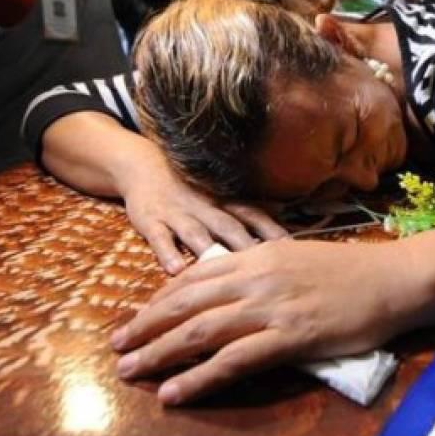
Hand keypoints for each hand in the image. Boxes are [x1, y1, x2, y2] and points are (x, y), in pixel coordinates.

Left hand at [111, 239, 406, 404]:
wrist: (394, 279)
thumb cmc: (352, 270)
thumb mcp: (298, 257)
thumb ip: (262, 269)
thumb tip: (231, 286)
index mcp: (258, 255)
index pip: (195, 277)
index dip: (160, 299)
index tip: (139, 316)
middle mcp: (256, 278)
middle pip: (186, 303)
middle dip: (145, 325)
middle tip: (116, 345)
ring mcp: (271, 308)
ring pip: (200, 332)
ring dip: (159, 352)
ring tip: (130, 369)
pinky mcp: (289, 338)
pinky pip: (233, 362)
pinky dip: (198, 378)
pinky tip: (174, 392)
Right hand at [120, 163, 287, 274]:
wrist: (143, 165)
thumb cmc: (191, 189)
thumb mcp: (222, 195)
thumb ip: (250, 212)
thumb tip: (288, 222)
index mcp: (225, 202)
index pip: (254, 215)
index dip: (273, 231)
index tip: (291, 249)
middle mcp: (205, 207)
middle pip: (229, 227)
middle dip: (247, 246)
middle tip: (264, 269)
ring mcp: (177, 213)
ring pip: (195, 233)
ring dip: (209, 250)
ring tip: (222, 270)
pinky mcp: (150, 220)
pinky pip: (159, 237)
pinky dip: (167, 252)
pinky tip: (175, 270)